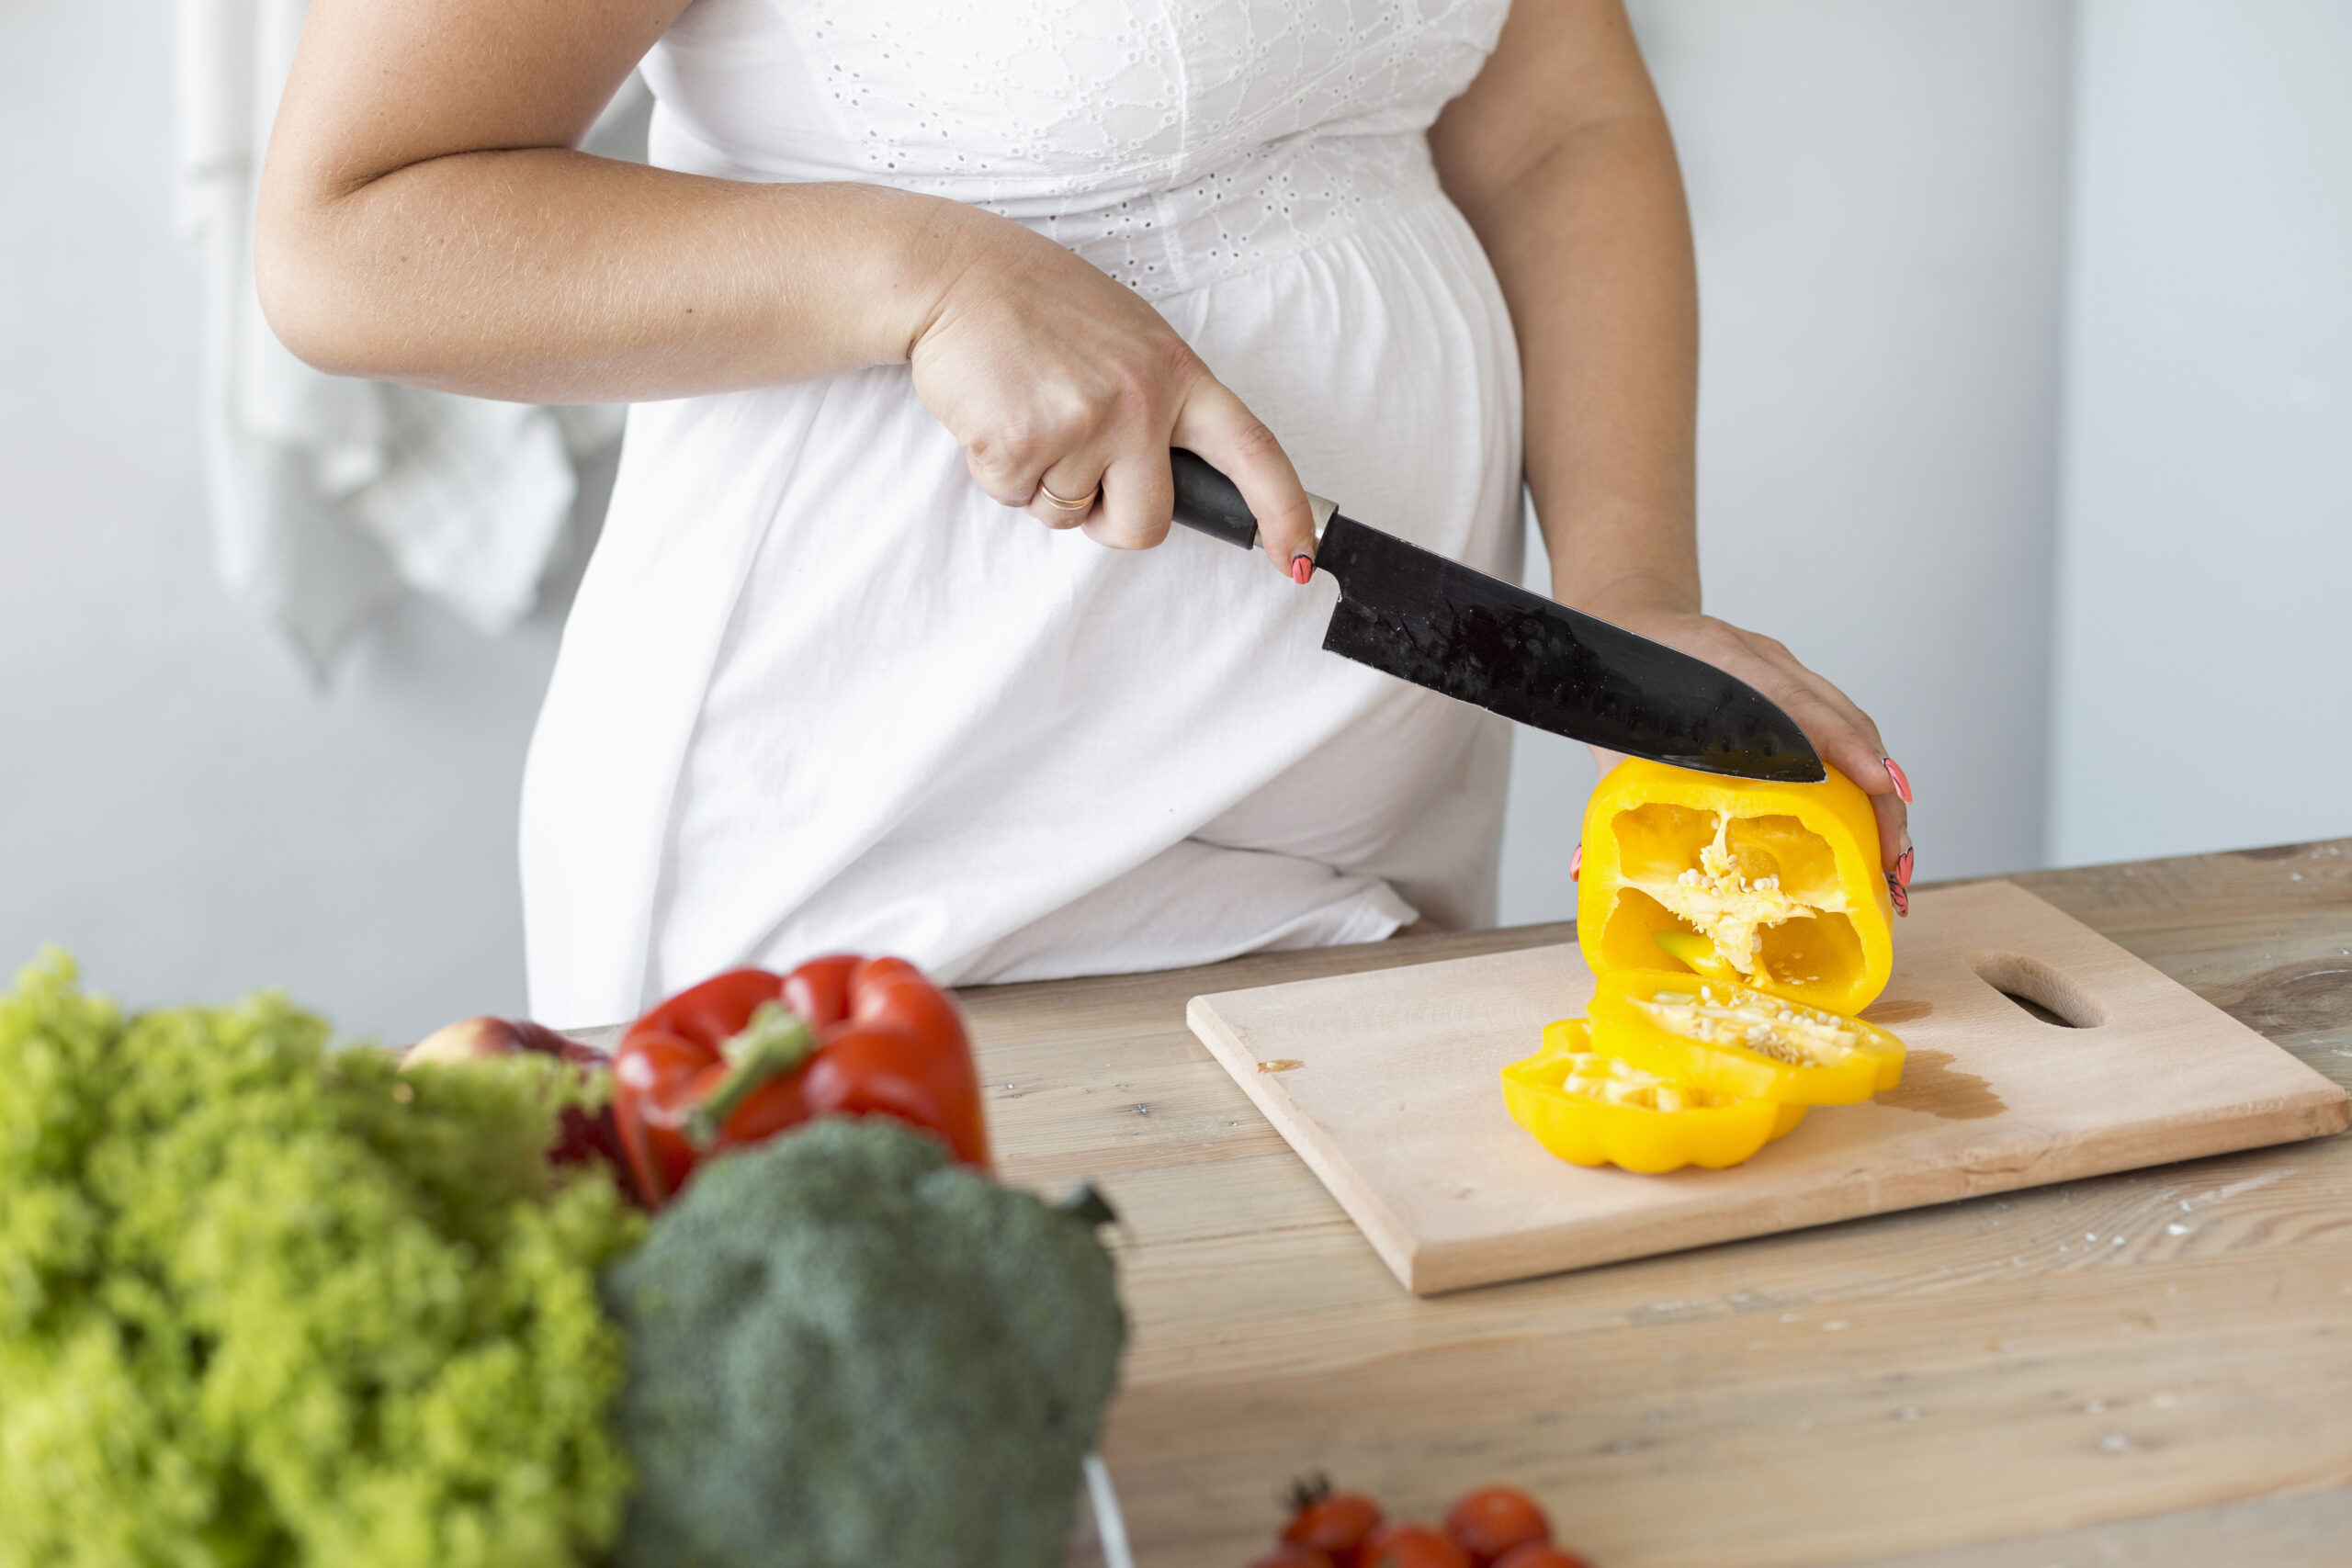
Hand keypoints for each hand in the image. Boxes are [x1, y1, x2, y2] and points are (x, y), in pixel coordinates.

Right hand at [906, 206, 1315, 571]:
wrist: (955, 275)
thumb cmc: (1038, 305)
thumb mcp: (1128, 338)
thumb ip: (1159, 401)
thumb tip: (1168, 474)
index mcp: (1178, 374)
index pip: (1253, 453)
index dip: (1284, 512)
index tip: (1298, 558)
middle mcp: (1141, 402)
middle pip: (1147, 524)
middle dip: (1108, 519)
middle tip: (1074, 469)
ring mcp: (1085, 424)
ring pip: (1070, 515)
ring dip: (1042, 483)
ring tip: (1027, 411)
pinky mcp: (1024, 443)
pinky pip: (1016, 499)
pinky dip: (998, 472)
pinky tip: (995, 413)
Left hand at [1580, 588, 1912, 883]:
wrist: (1622, 617)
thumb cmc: (1616, 678)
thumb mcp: (1610, 732)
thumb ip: (1615, 790)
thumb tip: (1593, 864)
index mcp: (1719, 663)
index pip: (1795, 704)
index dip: (1841, 747)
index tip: (1877, 787)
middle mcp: (1762, 659)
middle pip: (1842, 717)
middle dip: (1879, 785)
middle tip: (1892, 852)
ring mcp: (1782, 665)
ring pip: (1850, 719)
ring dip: (1880, 781)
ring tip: (1892, 847)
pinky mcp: (1790, 678)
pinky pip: (1839, 719)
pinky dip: (1863, 764)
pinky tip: (1874, 812)